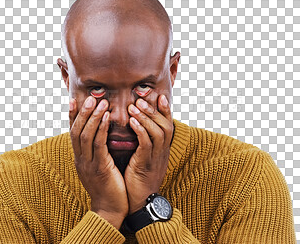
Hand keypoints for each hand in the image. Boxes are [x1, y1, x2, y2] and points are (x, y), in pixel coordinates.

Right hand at [69, 96, 127, 228]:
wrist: (110, 210)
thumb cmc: (108, 187)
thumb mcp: (99, 167)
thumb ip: (97, 152)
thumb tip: (101, 135)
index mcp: (79, 158)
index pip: (73, 133)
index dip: (72, 116)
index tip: (74, 99)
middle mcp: (80, 159)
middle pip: (76, 131)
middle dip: (82, 112)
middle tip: (90, 97)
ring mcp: (88, 164)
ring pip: (85, 135)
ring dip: (92, 117)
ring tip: (100, 102)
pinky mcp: (99, 168)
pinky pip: (98, 145)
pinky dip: (101, 129)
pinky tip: (107, 118)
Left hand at [125, 94, 172, 213]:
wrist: (140, 203)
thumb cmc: (138, 179)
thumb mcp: (143, 158)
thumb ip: (143, 143)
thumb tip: (137, 127)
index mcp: (162, 150)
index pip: (168, 126)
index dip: (165, 110)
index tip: (160, 96)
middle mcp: (162, 152)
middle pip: (165, 125)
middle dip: (154, 110)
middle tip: (141, 99)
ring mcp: (156, 159)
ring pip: (158, 132)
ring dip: (146, 117)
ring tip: (134, 106)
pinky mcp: (146, 165)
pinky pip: (147, 144)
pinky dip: (140, 131)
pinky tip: (131, 122)